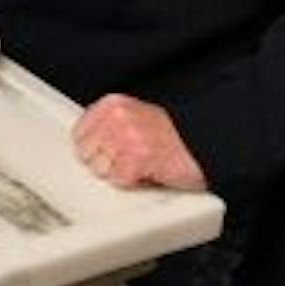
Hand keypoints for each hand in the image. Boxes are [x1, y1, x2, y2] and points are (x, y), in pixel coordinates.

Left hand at [72, 94, 206, 191]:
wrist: (206, 144)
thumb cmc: (174, 135)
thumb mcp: (135, 117)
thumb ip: (109, 125)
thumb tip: (86, 143)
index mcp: (114, 104)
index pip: (78, 134)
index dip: (93, 148)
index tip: (108, 152)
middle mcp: (118, 117)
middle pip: (85, 153)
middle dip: (105, 161)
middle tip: (129, 158)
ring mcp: (128, 137)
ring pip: (99, 169)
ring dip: (119, 172)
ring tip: (140, 163)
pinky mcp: (138, 158)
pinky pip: (118, 180)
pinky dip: (133, 182)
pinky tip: (148, 171)